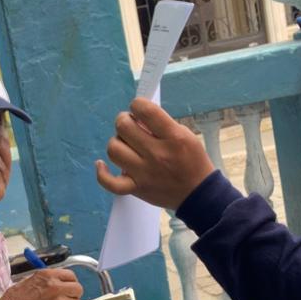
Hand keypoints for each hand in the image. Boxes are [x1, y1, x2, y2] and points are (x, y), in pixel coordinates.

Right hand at [0, 268, 82, 299]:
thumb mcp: (30, 280)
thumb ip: (48, 279)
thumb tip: (61, 282)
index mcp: (47, 274)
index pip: (71, 275)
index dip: (70, 282)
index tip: (68, 287)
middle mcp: (54, 285)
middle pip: (77, 288)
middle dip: (73, 294)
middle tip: (66, 299)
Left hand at [95, 98, 214, 209]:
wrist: (199, 194)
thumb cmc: (193, 161)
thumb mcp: (186, 135)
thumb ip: (162, 124)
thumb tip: (136, 116)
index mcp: (173, 137)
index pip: (145, 110)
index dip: (137, 104)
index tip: (139, 109)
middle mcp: (157, 154)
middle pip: (124, 127)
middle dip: (125, 120)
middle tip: (131, 125)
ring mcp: (144, 173)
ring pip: (113, 149)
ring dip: (117, 142)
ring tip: (126, 144)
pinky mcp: (136, 189)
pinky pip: (109, 182)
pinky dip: (102, 173)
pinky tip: (101, 164)